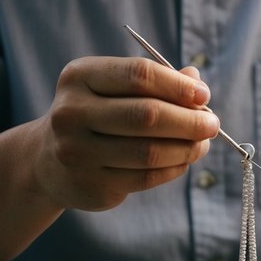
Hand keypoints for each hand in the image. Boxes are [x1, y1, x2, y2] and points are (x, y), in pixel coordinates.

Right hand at [32, 56, 218, 210]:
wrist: (47, 160)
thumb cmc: (96, 114)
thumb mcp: (114, 88)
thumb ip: (155, 82)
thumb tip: (196, 83)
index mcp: (79, 77)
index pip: (139, 75)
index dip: (178, 85)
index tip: (204, 95)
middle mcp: (71, 113)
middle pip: (147, 115)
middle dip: (190, 120)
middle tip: (213, 124)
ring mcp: (76, 152)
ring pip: (149, 152)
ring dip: (187, 148)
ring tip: (202, 143)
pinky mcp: (89, 185)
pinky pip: (144, 178)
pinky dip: (173, 168)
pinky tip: (184, 160)